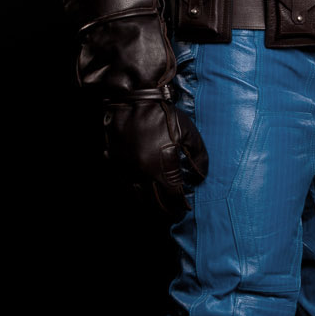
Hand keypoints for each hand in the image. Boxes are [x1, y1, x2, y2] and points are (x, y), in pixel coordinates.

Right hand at [104, 92, 208, 218]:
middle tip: (172, 216)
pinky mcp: (115, 163)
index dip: (180, 206)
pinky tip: (141, 195)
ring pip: (137, 197)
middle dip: (165, 212)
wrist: (132, 100)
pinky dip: (133, 194)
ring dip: (149, 207)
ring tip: (158, 210)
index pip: (173, 197)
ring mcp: (126, 169)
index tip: (185, 209)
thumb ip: (199, 157)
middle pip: (154, 203)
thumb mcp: (189, 133)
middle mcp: (142, 173)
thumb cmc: (164, 115)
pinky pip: (124, 185)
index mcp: (162, 167)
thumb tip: (199, 178)